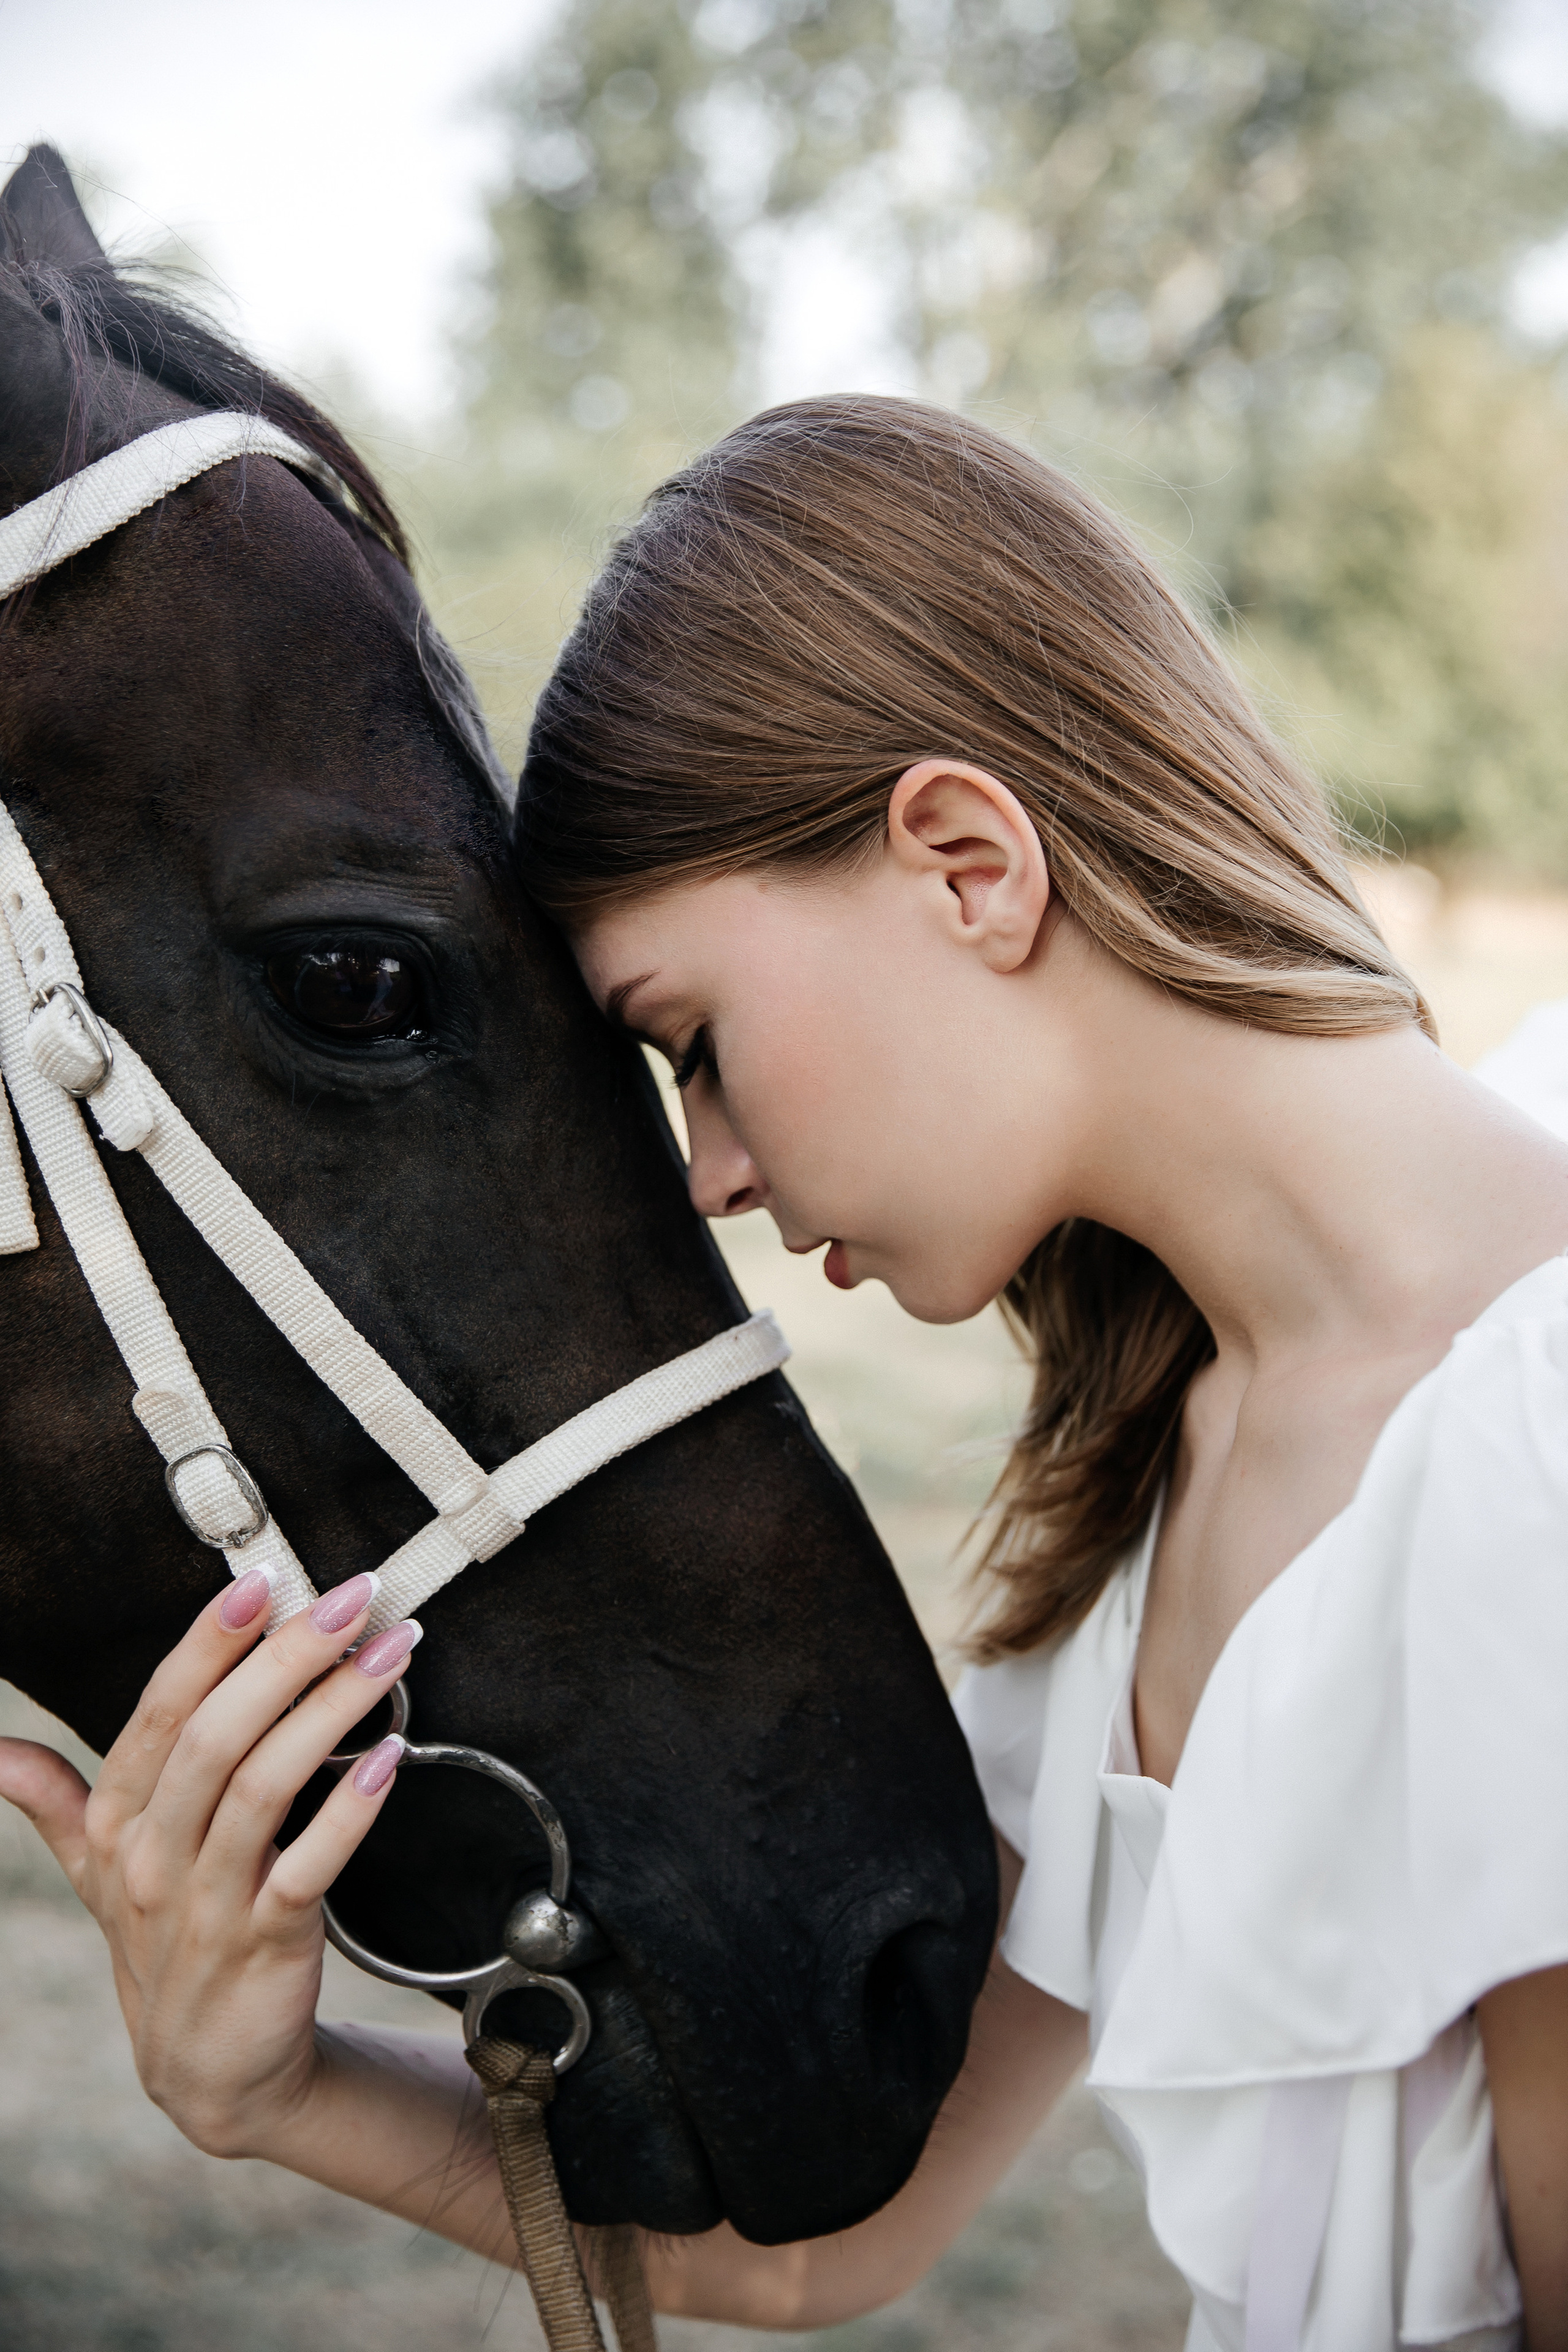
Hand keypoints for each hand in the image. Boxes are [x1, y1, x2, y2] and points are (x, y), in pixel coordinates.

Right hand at [0, 1568, 421, 2159]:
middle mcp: (154, 1857)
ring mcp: (208, 1903)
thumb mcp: (96, 1871)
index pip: (160, 1713)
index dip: (208, 1644)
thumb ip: (53, 1800)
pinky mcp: (267, 1946)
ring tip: (390, 1655)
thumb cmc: (162, 1943)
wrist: (209, 2071)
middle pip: (216, 1738)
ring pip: (262, 1789)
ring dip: (332, 1713)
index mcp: (119, 1821)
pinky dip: (347, 1814)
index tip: (261, 1581)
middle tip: (353, 1598)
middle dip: (286, 1657)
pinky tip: (388, 1760)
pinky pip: (306, 1870)